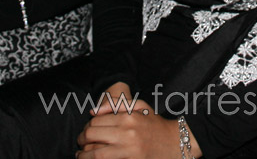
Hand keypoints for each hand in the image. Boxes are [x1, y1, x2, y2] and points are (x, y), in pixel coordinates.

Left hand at [77, 83, 200, 157]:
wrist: (176, 143)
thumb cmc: (156, 124)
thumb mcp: (140, 107)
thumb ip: (117, 104)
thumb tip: (92, 111)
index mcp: (128, 117)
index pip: (96, 121)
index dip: (87, 127)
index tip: (85, 132)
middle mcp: (127, 133)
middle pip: (92, 135)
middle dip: (81, 140)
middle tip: (80, 143)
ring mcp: (129, 149)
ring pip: (95, 153)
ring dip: (83, 155)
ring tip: (80, 156)